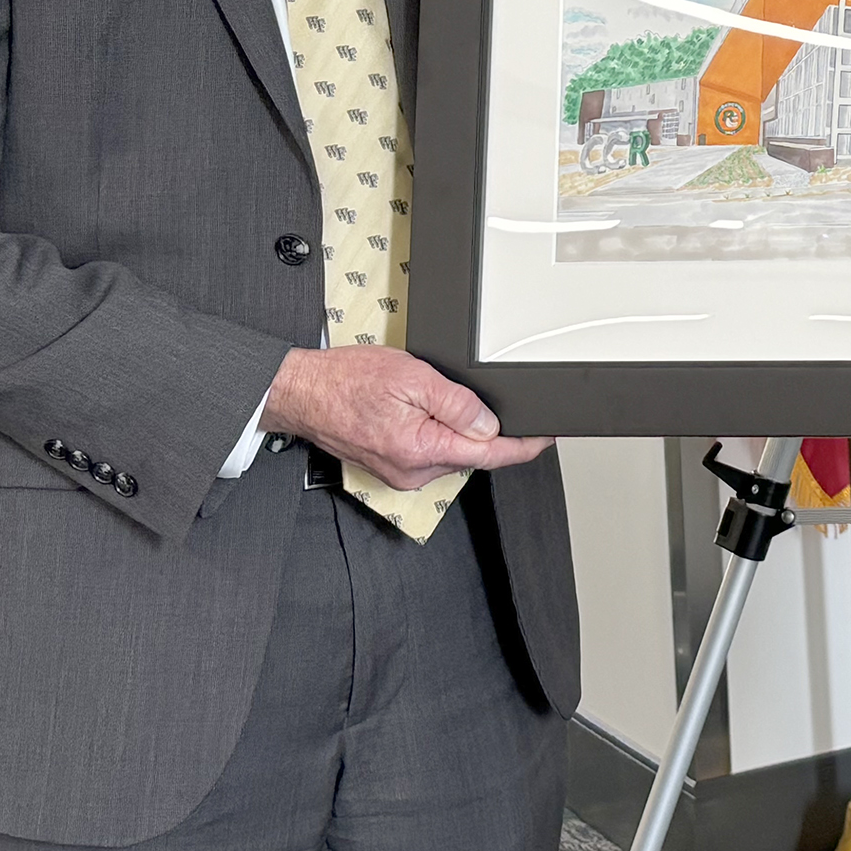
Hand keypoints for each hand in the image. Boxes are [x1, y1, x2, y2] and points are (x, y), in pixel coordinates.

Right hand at [261, 345, 552, 489]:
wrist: (302, 393)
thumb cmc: (347, 381)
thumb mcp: (413, 378)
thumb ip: (458, 405)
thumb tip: (490, 425)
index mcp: (422, 451)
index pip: (491, 456)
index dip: (525, 446)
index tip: (547, 436)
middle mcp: (413, 471)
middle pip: (473, 454)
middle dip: (487, 429)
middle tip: (481, 396)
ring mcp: (401, 472)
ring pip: (451, 452)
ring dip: (459, 428)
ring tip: (435, 394)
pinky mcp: (392, 466)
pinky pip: (430, 451)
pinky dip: (438, 432)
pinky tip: (425, 410)